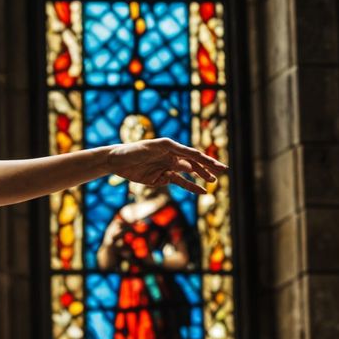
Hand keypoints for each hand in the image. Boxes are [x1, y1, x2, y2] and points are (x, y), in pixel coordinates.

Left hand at [107, 138, 227, 195]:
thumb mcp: (151, 147)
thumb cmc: (132, 150)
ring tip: (213, 182)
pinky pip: (178, 182)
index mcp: (171, 147)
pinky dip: (190, 187)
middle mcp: (171, 156)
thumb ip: (169, 151)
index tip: (218, 166)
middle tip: (222, 172)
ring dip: (201, 177)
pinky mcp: (160, 178)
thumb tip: (187, 158)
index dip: (206, 160)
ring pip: (188, 173)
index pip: (192, 154)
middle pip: (193, 163)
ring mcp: (167, 167)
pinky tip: (201, 191)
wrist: (117, 161)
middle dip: (208, 167)